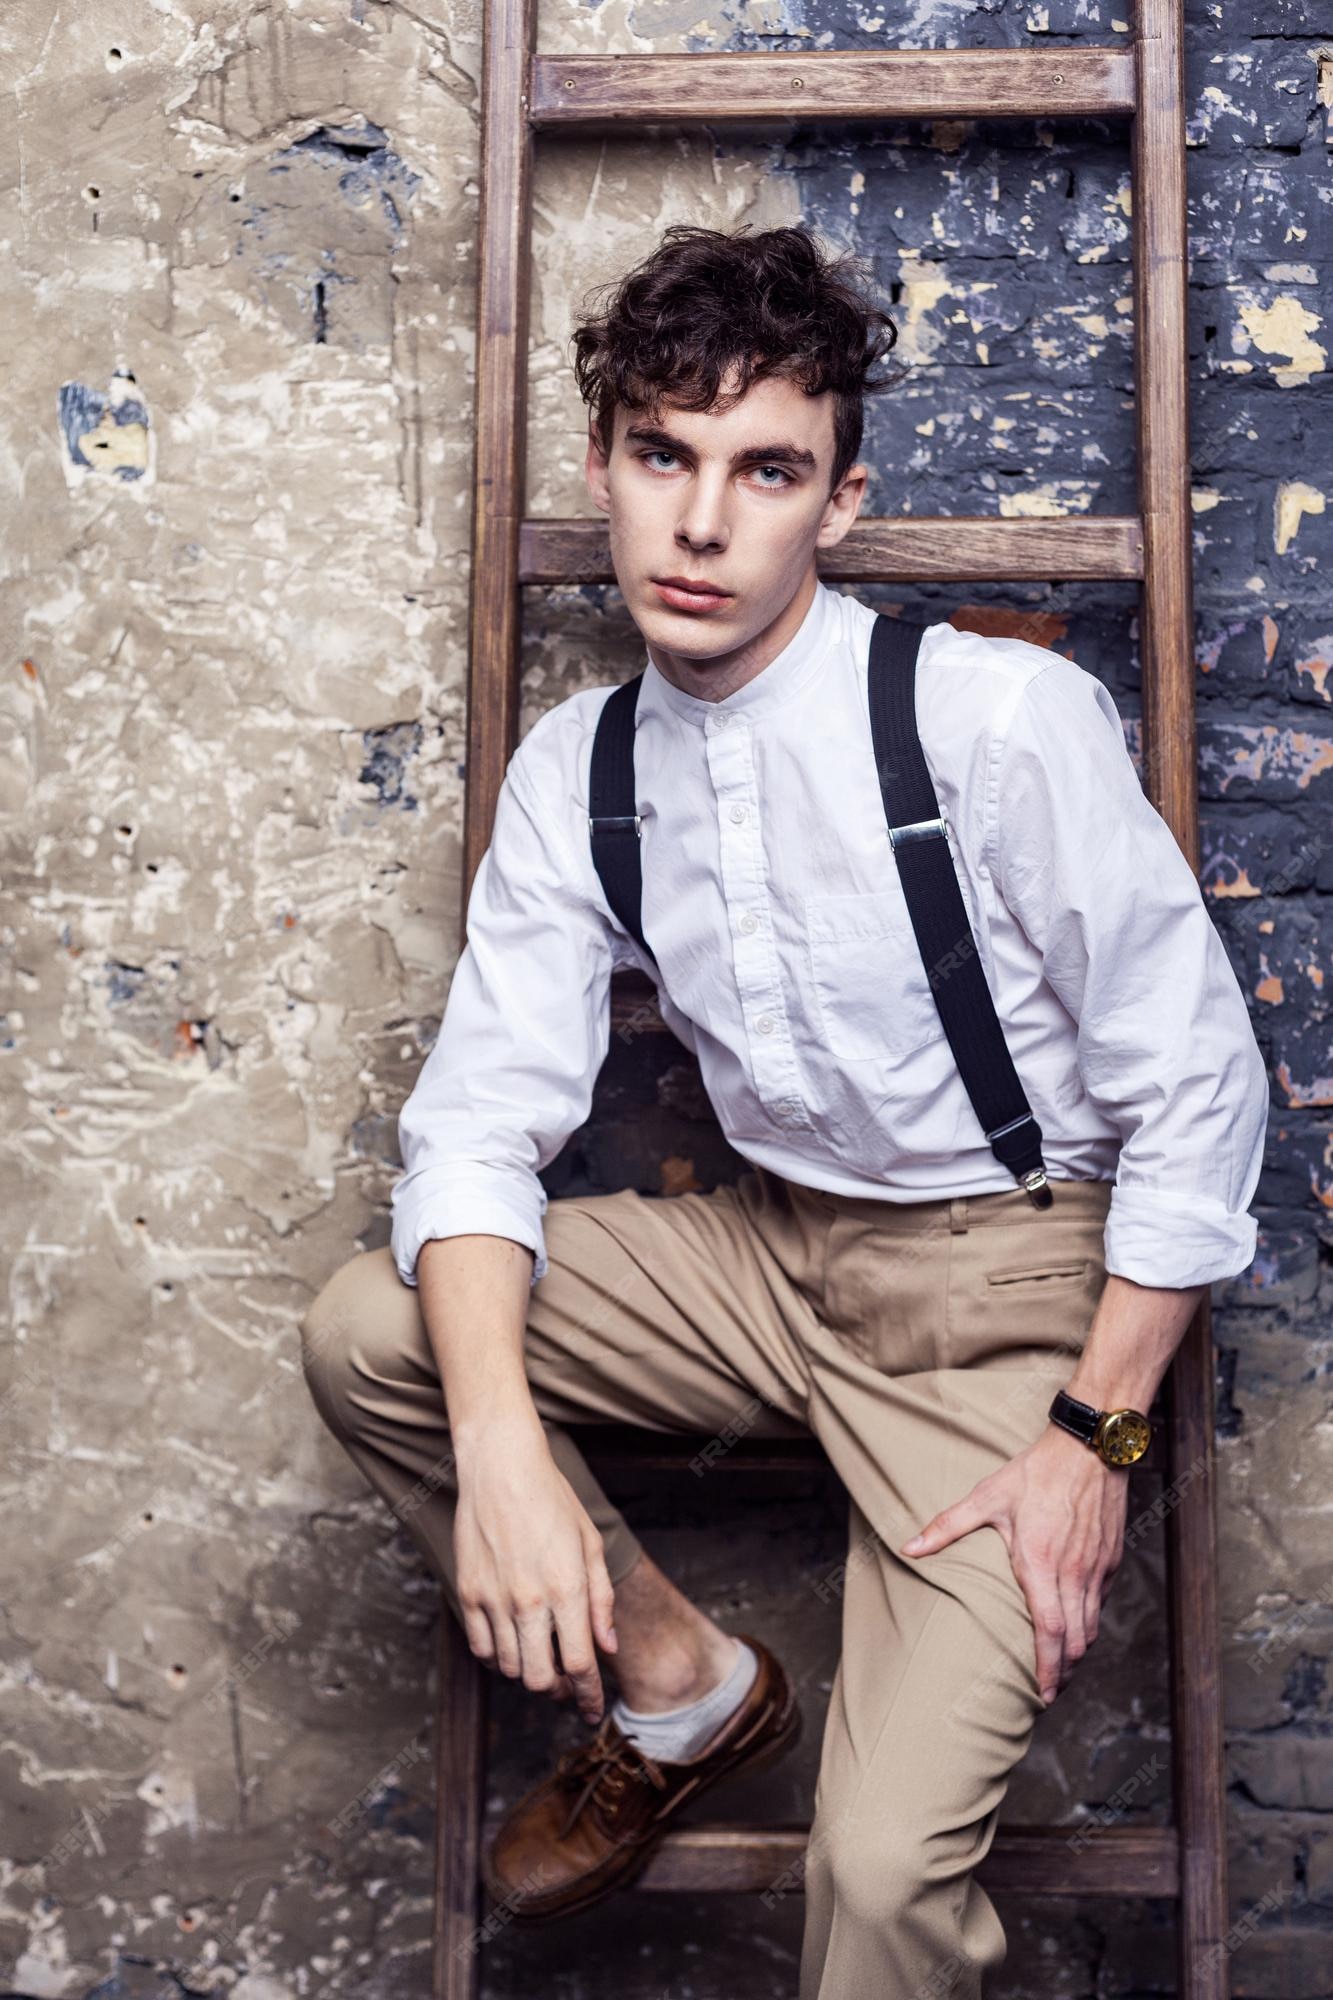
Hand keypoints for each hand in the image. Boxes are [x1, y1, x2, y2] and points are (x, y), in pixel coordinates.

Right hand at [453, 1415, 618, 1724]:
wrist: (501, 1467)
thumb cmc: (552, 1500)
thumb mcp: (590, 1543)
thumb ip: (601, 1599)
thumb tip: (607, 1647)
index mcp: (566, 1588)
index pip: (580, 1666)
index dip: (590, 1697)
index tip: (594, 1711)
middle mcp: (529, 1601)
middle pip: (541, 1678)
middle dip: (559, 1691)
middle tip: (567, 1685)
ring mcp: (493, 1599)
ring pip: (510, 1668)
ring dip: (528, 1672)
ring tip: (540, 1658)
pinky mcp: (466, 1593)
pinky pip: (481, 1648)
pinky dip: (498, 1657)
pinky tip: (511, 1643)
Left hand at [898, 1424, 1128, 1705]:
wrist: (1089, 1448)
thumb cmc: (1036, 1471)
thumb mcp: (987, 1496)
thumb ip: (947, 1527)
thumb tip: (909, 1546)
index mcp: (1041, 1563)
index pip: (1050, 1632)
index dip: (1047, 1669)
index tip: (1042, 1695)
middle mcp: (1073, 1572)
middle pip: (1076, 1641)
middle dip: (1063, 1673)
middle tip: (1048, 1691)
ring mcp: (1096, 1568)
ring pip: (1092, 1626)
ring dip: (1077, 1653)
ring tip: (1060, 1668)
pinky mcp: (1111, 1559)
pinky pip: (1101, 1602)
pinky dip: (1090, 1622)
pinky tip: (1076, 1626)